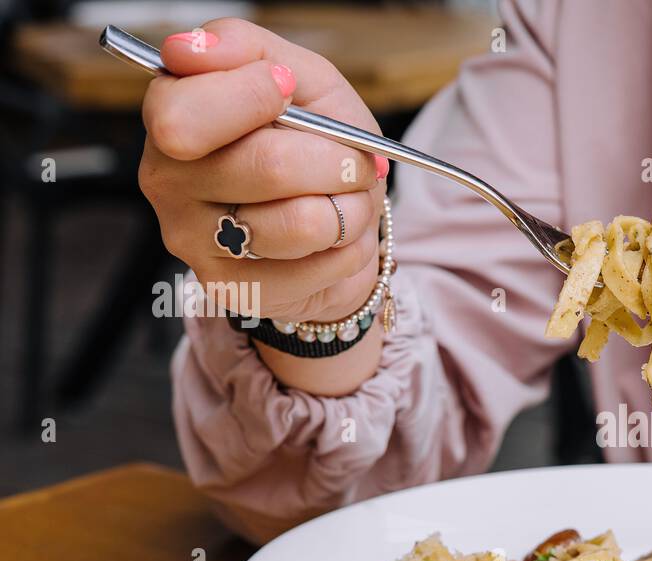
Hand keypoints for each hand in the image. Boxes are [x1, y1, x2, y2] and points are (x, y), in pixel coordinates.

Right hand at [138, 20, 387, 324]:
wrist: (336, 219)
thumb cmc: (312, 142)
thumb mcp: (300, 78)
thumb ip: (248, 48)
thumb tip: (189, 48)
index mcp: (171, 116)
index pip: (185, 114)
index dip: (254, 96)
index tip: (288, 88)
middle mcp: (168, 180)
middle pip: (266, 167)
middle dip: (335, 160)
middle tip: (352, 159)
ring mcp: (194, 241)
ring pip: (300, 223)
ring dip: (350, 207)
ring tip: (347, 200)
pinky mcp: (233, 289)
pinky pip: (318, 267)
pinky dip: (350, 248)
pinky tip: (336, 238)